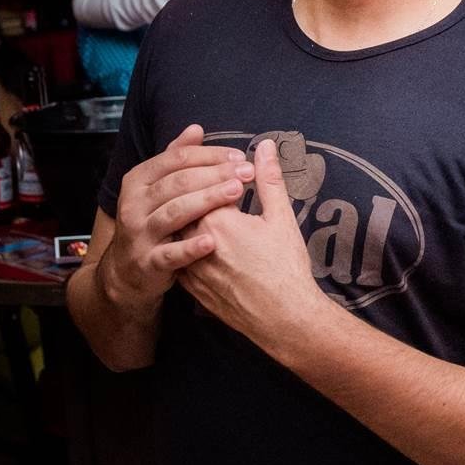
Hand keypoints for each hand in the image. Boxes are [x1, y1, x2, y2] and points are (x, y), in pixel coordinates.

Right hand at [97, 124, 253, 319]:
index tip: (238, 156)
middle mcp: (134, 203)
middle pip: (178, 182)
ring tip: (236, 192)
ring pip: (175, 212)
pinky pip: (170, 254)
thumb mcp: (156, 187)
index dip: (209, 155)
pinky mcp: (147, 262)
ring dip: (207, 200)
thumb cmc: (150, 221)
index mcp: (138, 179)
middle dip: (215, 174)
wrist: (126, 269)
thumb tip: (196, 129)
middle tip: (246, 172)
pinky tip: (212, 241)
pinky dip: (190, 248)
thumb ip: (176, 157)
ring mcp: (138, 233)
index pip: (176, 158)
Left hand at [174, 138, 325, 347]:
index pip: (204, 183)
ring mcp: (190, 266)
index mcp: (217, 220)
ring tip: (204, 212)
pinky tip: (197, 240)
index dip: (215, 173)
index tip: (228, 168)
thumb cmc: (286, 268)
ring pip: (178, 231)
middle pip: (185, 205)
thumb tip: (267, 145)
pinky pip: (179, 257)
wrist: (284, 318)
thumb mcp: (281, 218)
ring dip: (187, 218)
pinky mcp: (190, 287)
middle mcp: (196, 242)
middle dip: (197, 191)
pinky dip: (185, 244)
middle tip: (212, 185)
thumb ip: (269, 179)